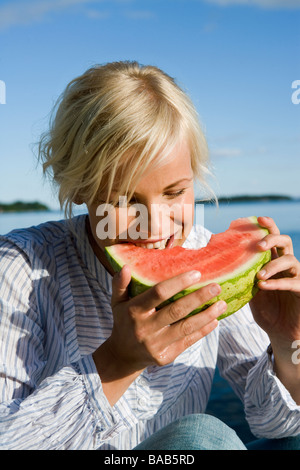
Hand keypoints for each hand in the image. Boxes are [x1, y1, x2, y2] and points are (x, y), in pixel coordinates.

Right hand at [106, 266, 225, 372]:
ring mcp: (155, 344)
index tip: (197, 273)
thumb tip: (127, 267)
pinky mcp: (165, 357)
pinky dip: (202, 331)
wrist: (123, 355)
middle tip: (217, 286)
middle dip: (199, 298)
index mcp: (133, 311)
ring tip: (222, 304)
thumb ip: (119, 284)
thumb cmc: (124, 320)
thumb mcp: (116, 302)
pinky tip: (215, 321)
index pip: (158, 293)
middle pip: (176, 310)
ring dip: (206, 315)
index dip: (178, 283)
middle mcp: (144, 328)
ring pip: (186, 327)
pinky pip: (187, 341)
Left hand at [249, 216, 299, 401]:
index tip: (258, 218)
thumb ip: (240, 276)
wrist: (281, 332)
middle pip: (285, 241)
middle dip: (272, 238)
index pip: (273, 237)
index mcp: (273, 260)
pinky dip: (278, 282)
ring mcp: (295, 277)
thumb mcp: (248, 289)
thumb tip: (214, 265)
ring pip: (290, 260)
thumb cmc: (265, 309)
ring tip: (258, 276)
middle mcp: (286, 265)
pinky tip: (264, 286)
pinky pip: (293, 282)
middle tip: (260, 245)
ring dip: (273, 265)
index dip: (268, 225)